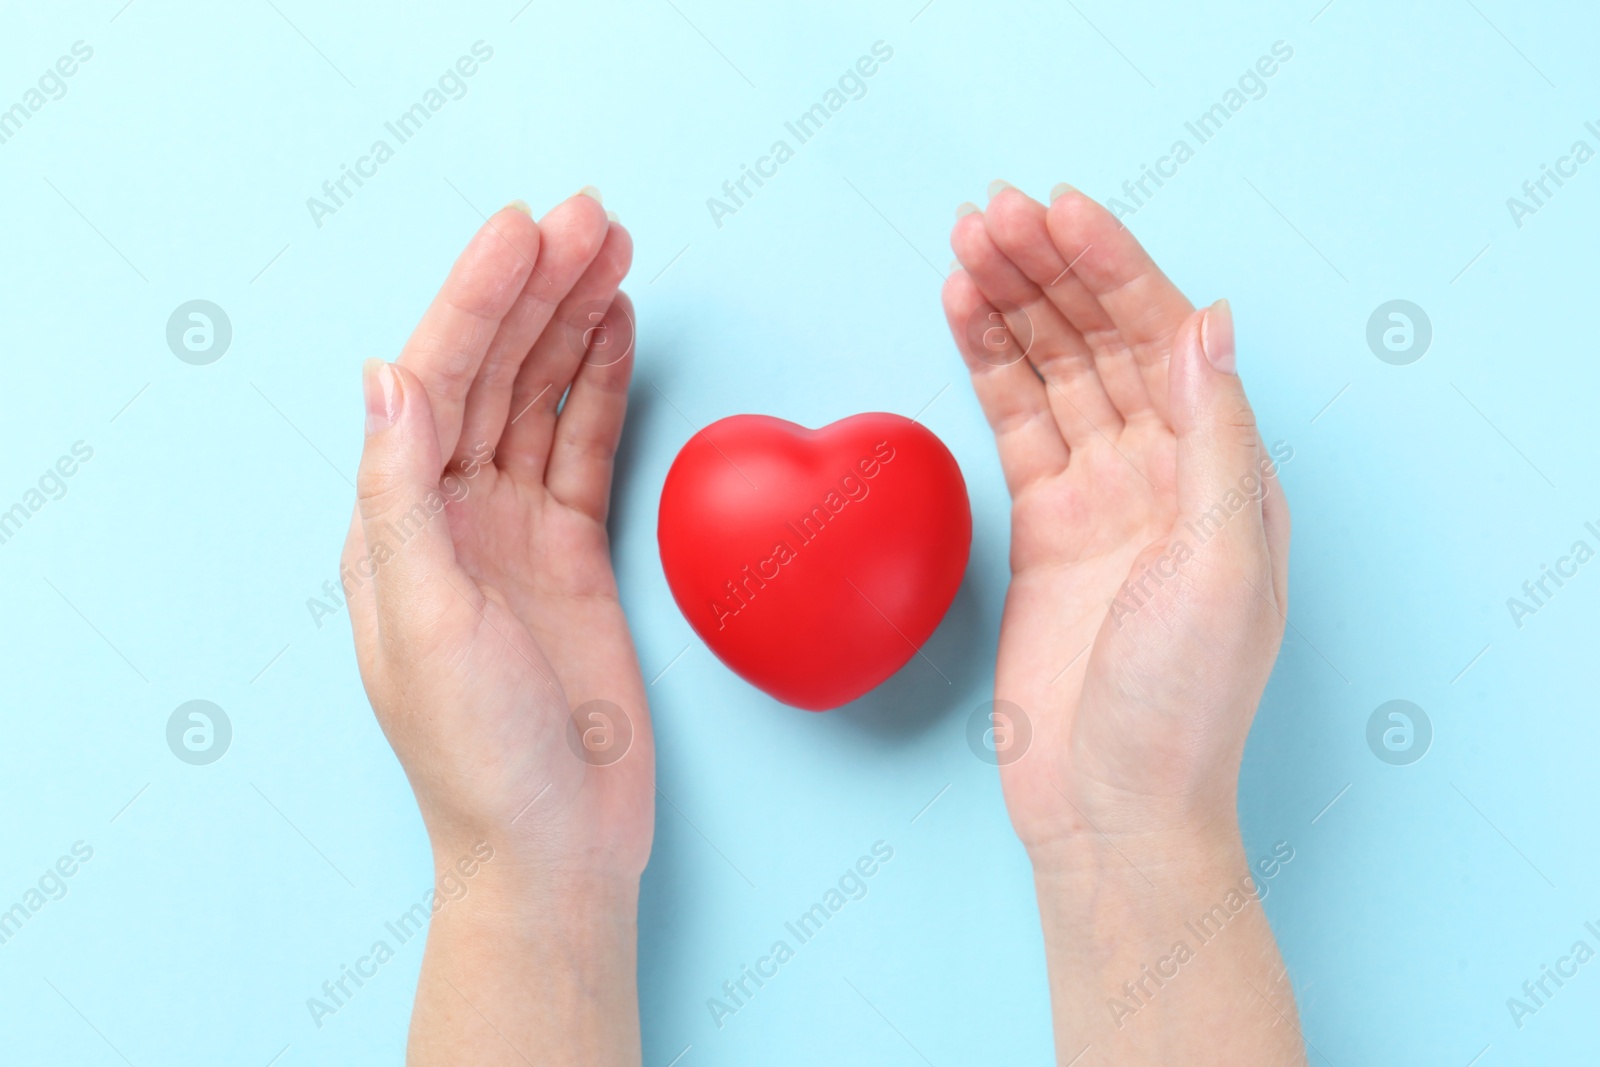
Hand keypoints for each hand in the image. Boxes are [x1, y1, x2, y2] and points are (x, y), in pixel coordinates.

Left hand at [343, 192, 648, 1064]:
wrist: (555, 846)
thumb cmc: (478, 756)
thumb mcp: (423, 624)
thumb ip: (401, 497)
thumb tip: (386, 376)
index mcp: (397, 524)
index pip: (436, 380)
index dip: (479, 300)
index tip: (525, 232)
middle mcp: (450, 514)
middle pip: (493, 373)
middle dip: (538, 290)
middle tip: (592, 215)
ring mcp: (515, 532)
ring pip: (542, 400)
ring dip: (573, 322)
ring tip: (613, 248)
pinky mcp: (573, 555)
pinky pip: (585, 450)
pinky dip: (600, 387)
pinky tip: (615, 332)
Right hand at [942, 182, 1288, 855]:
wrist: (1112, 806)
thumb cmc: (1182, 707)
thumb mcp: (1223, 567)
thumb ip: (1216, 440)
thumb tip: (1212, 323)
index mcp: (1225, 470)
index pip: (1165, 337)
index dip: (1114, 268)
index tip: (1061, 211)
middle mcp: (1165, 469)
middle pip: (1102, 339)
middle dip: (1049, 270)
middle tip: (992, 210)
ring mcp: (1100, 494)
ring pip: (1053, 369)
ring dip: (1013, 302)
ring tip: (967, 241)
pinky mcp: (1042, 525)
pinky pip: (1013, 422)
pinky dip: (987, 364)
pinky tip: (963, 314)